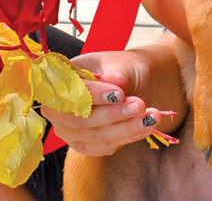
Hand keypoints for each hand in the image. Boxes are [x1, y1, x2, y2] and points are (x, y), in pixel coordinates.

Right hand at [40, 49, 173, 156]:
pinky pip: (104, 147)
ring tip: (152, 116)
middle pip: (78, 120)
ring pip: (94, 136)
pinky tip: (148, 126)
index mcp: (62, 78)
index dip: (92, 95)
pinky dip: (128, 137)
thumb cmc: (121, 68)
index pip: (69, 91)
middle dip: (111, 115)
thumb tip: (116, 82)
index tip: (119, 94)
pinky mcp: (86, 144)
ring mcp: (69, 128)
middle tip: (140, 105)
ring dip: (125, 128)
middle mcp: (59, 107)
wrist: (132, 83)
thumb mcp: (120, 64)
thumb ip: (116, 74)